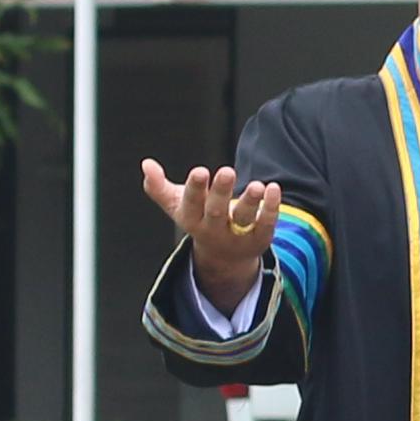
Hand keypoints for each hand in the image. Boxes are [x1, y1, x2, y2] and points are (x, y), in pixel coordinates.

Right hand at [142, 158, 286, 288]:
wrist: (224, 257)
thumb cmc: (198, 219)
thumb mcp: (176, 206)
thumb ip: (158, 187)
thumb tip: (146, 164)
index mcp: (191, 219)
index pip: (191, 204)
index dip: (195, 189)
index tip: (200, 171)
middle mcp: (213, 229)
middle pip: (216, 211)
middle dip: (220, 192)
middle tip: (227, 171)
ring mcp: (237, 235)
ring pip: (243, 219)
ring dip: (250, 201)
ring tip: (257, 185)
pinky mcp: (259, 238)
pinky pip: (266, 223)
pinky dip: (271, 207)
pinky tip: (273, 188)